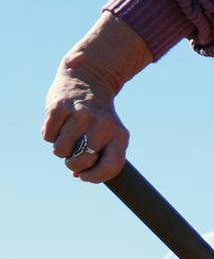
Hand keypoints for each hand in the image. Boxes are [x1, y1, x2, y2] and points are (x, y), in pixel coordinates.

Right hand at [43, 67, 128, 182]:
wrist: (88, 81)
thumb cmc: (99, 118)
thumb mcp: (109, 135)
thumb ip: (98, 157)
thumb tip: (78, 175)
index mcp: (120, 135)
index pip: (111, 166)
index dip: (96, 177)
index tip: (84, 176)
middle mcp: (102, 125)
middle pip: (82, 161)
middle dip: (73, 164)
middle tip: (73, 154)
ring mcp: (80, 115)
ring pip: (61, 150)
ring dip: (60, 149)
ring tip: (67, 136)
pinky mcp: (59, 107)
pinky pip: (48, 136)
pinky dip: (50, 135)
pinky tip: (59, 124)